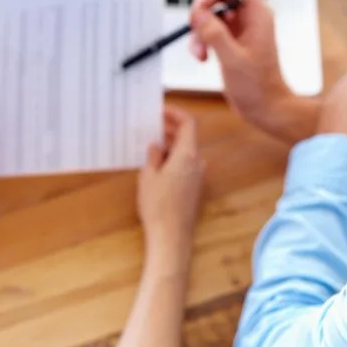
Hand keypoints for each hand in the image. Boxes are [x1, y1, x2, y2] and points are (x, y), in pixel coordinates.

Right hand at [137, 107, 205, 266]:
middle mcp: (197, 163)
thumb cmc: (157, 205)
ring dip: (171, 143)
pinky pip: (185, 164)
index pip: (189, 124)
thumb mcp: (148, 176)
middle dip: (170, 127)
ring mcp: (197, 176)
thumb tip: (156, 145)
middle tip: (151, 125)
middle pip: (188, 136)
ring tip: (150, 142)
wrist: (171, 236)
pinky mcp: (194, 187)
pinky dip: (173, 157)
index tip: (160, 110)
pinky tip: (157, 162)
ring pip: (186, 151)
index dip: (176, 113)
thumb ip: (153, 155)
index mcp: (187, 155)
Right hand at [189, 0, 290, 132]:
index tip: (201, 5)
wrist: (266, 108)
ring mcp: (240, 27)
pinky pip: (211, 29)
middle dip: (202, 9)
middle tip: (194, 27)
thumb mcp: (233, 60)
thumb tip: (198, 13)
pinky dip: (202, 40)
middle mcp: (249, 16)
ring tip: (199, 52)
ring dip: (199, 29)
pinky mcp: (231, 40)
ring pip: (212, 12)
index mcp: (257, 14)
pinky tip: (203, 57)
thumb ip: (215, 34)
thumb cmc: (258, 88)